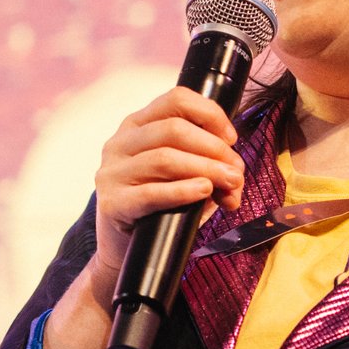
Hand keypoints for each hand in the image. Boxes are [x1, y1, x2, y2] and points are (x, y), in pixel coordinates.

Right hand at [83, 87, 243, 302]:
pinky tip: (204, 192)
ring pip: (165, 158)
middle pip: (174, 129)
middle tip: (236, 171)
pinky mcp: (112, 203)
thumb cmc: (160, 205)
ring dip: (206, 169)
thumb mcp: (184, 176)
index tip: (232, 138)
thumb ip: (210, 167)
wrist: (125, 249)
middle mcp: (120, 142)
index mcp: (137, 125)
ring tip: (229, 185)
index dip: (210, 113)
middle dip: (214, 149)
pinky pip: (151, 194)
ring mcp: (112, 172)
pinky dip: (183, 191)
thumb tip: (236, 174)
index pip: (176, 99)